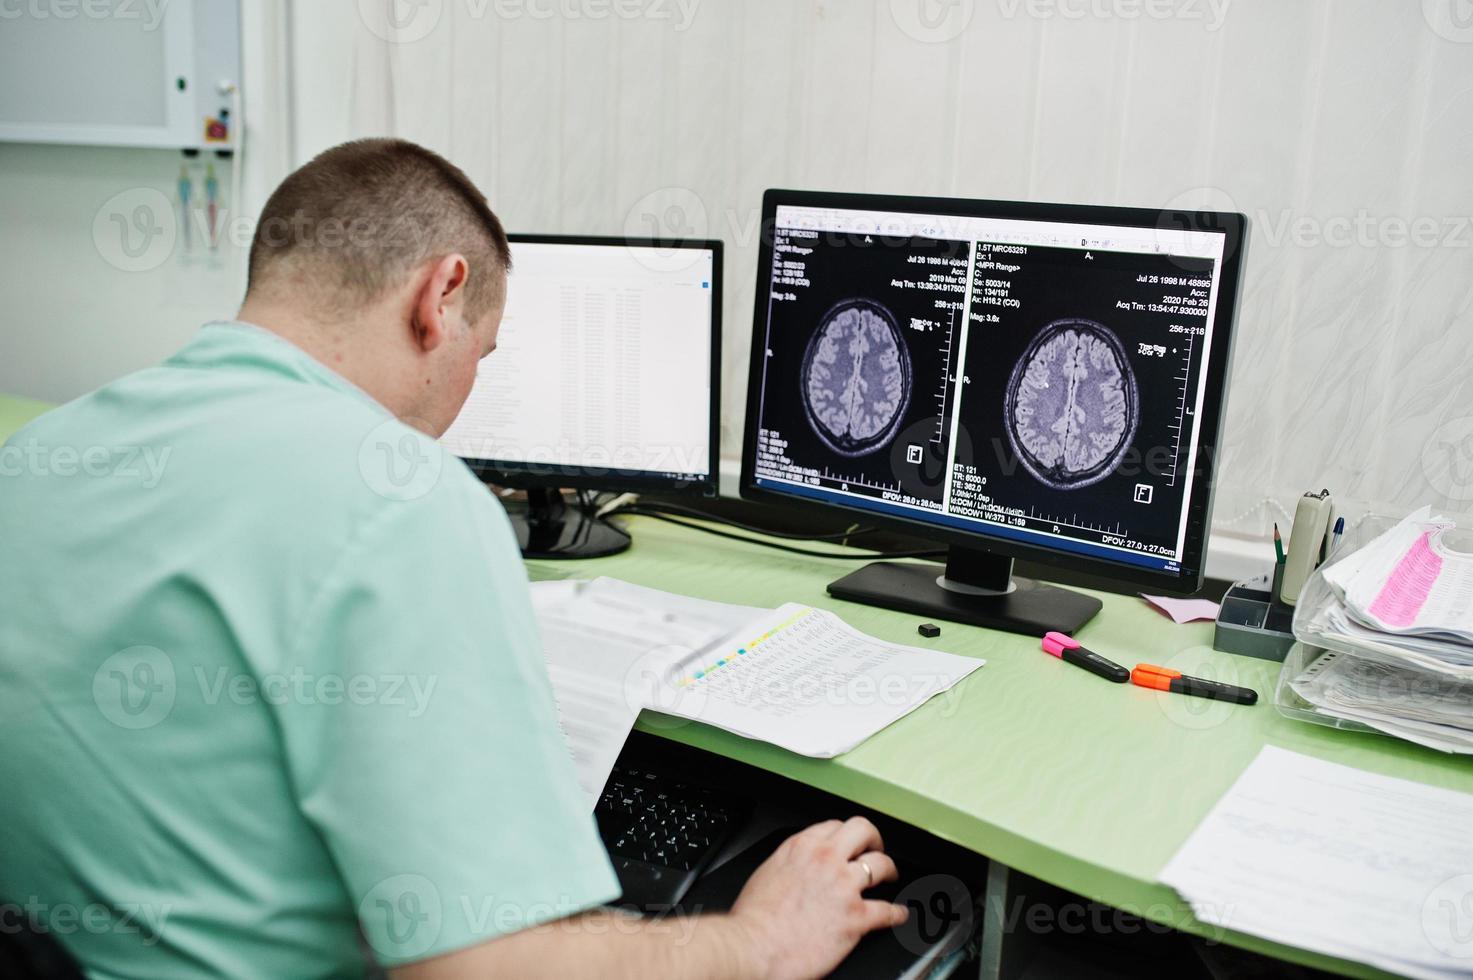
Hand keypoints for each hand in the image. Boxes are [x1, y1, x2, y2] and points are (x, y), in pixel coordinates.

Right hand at [729, 816, 906, 978]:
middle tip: (876, 849)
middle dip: (874, 839)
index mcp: (801, 848)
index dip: (846, 835)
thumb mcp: (766, 873)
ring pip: (881, 865)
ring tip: (890, 877)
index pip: (834, 826)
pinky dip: (897, 913)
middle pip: (863, 831)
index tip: (849, 843)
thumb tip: (799, 869)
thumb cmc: (753, 919)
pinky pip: (887, 910)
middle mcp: (825, 860)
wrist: (753, 946)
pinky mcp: (855, 917)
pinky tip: (899, 914)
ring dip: (889, 871)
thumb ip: (790, 863)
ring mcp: (844, 887)